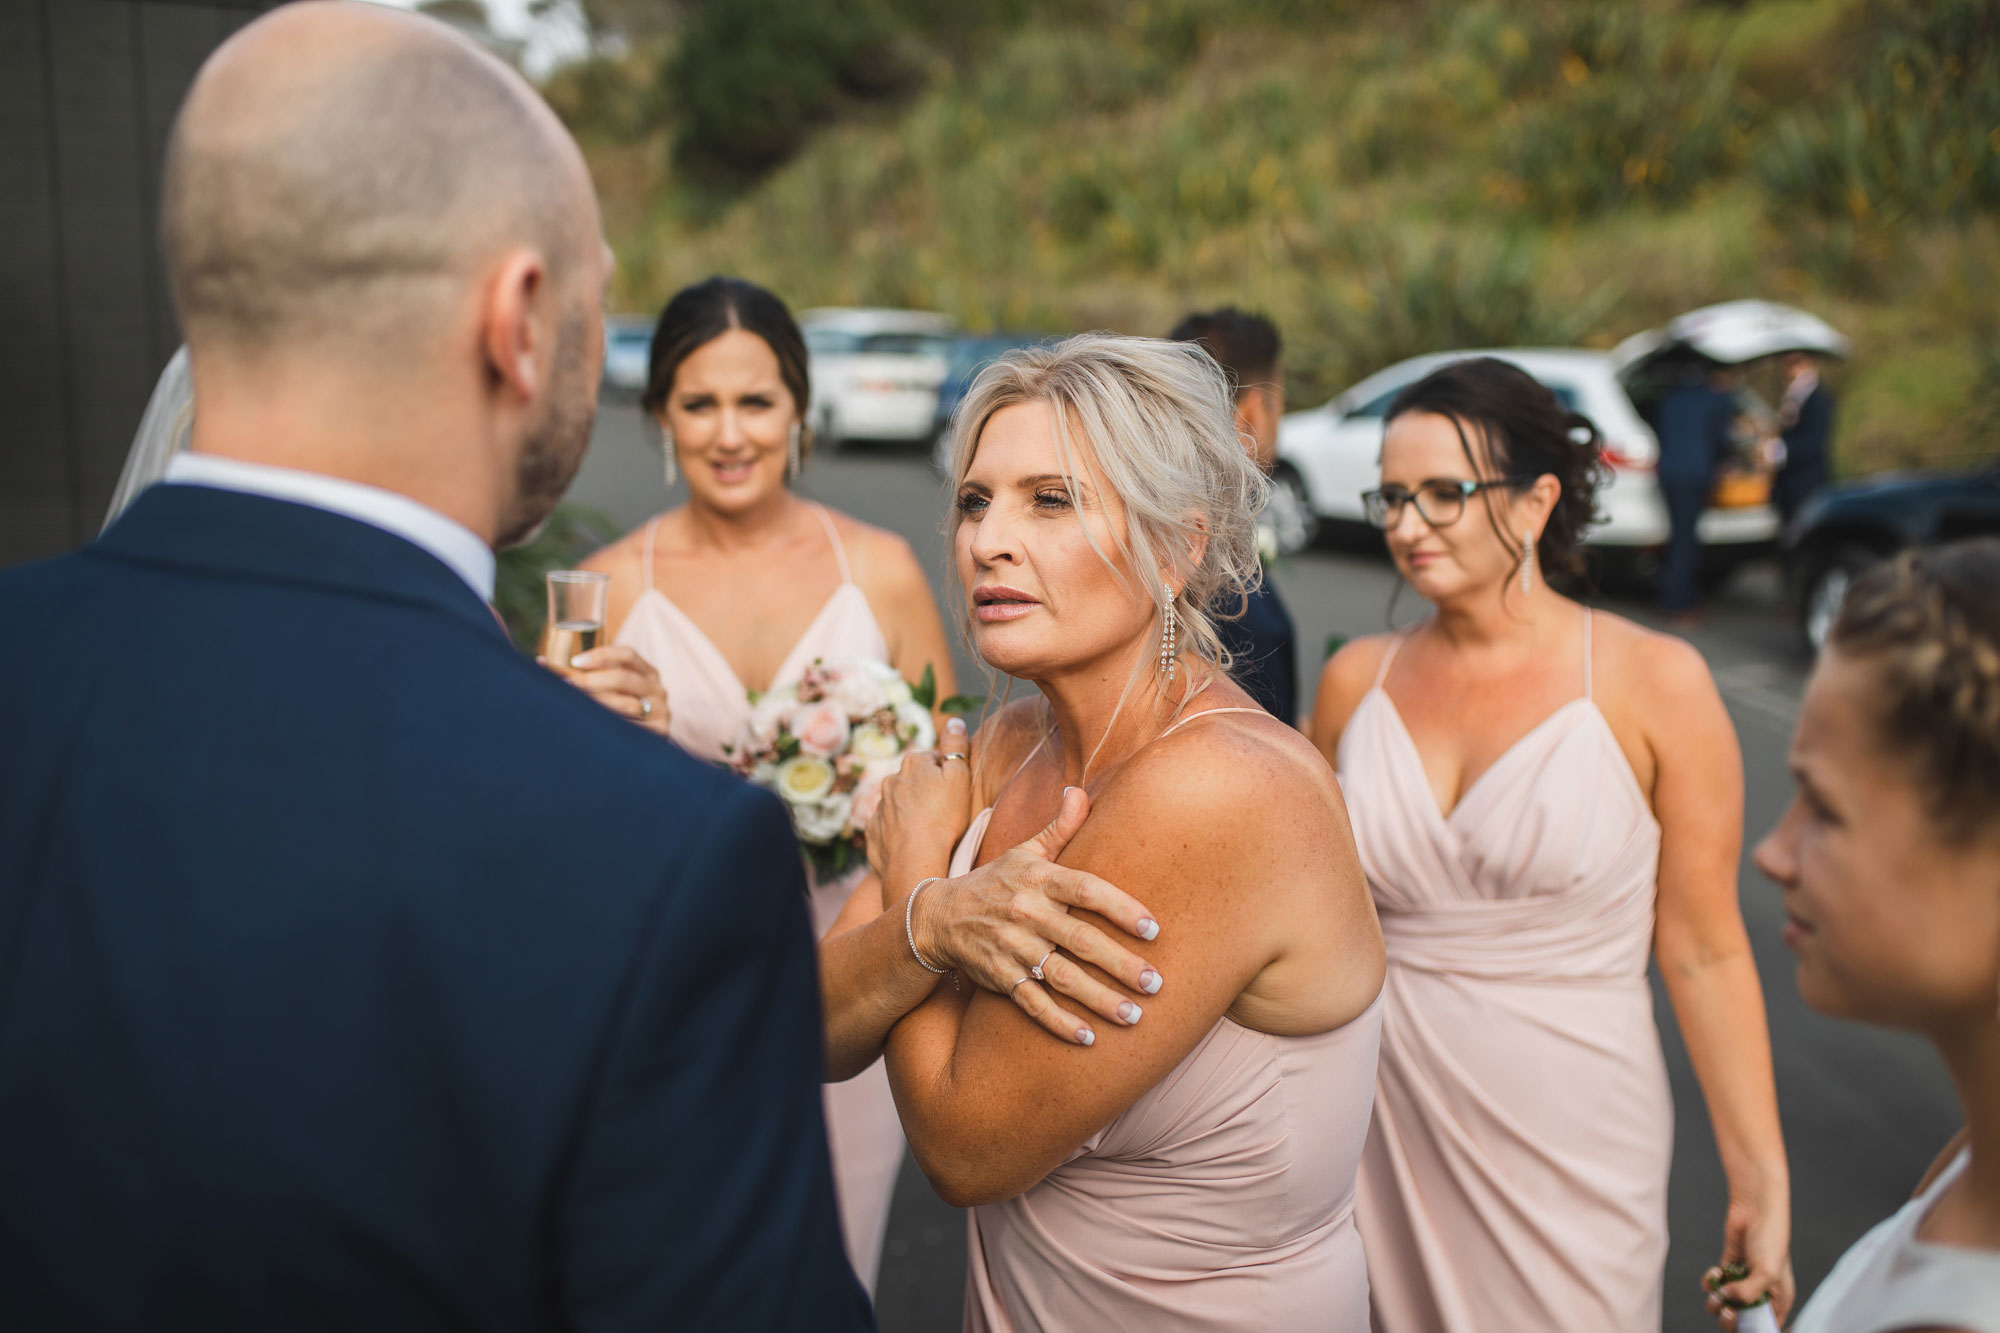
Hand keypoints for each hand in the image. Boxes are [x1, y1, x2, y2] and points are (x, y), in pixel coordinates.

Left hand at [541, 644, 671, 737]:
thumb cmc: (625, 713)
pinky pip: (631, 727)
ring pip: (626, 704)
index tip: (575, 662)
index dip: (601, 655)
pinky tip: (592, 726)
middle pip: (623, 678)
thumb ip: (595, 678)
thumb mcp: (619, 692)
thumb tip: (543, 665)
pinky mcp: (660, 732)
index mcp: (648, 672)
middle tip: (566, 684)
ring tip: (574, 705)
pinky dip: (610, 725)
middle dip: (591, 680)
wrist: (652, 752)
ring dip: (597, 703)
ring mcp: (661, 711)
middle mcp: (657, 689)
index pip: (627, 655)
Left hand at [865, 717, 974, 879]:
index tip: (955, 790)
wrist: (915, 860)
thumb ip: (956, 746)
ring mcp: (880, 806)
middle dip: (925, 789)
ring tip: (928, 828)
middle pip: (913, 780)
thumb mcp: (959, 778)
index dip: (947, 773)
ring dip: (911, 810)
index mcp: (913, 764)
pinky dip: (898, 831)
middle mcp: (891, 780)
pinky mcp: (873, 831)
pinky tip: (911, 842)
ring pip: (898, 802)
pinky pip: (888, 826)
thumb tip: (954, 720)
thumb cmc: (944, 818)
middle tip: (944, 810)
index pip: (933, 759)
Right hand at [910, 785, 1164, 1046]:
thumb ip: (1059, 828)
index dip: (1120, 909)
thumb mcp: (1023, 852)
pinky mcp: (1001, 977)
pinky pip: (1032, 1004)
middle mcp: (1026, 913)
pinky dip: (1058, 1023)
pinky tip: (1088, 1038)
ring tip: (1134, 1016)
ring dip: (1098, 999)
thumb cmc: (995, 882)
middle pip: (1079, 940)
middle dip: (1120, 964)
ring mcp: (1012, 948)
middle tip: (1156, 983)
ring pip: (1060, 977)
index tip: (1154, 929)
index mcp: (1039, 880)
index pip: (1085, 890)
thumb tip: (1081, 792)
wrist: (938, 917)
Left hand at [1701, 1193, 1793, 1327]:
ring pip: (1723, 1306)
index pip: (1765, 1328)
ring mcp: (1743, 1283)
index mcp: (1778, 1301)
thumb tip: (1726, 1300)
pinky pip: (1714, 1286)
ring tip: (1718, 1291)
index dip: (1751, 1330)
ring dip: (1716, 1302)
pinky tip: (1716, 1271)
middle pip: (1741, 1322)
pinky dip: (1710, 1282)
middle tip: (1727, 1310)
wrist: (1755, 1210)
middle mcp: (1761, 1295)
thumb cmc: (1770, 1240)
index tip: (1740, 1322)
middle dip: (1729, 1320)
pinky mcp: (1728, 1269)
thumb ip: (1747, 1293)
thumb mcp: (1766, 1272)